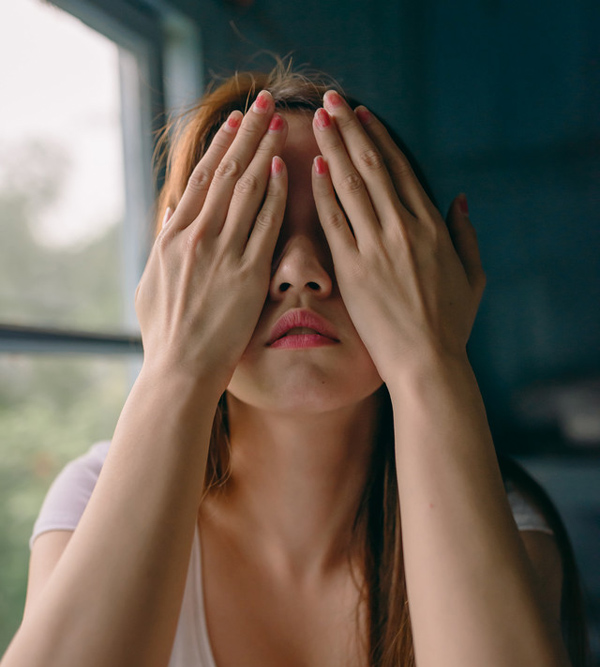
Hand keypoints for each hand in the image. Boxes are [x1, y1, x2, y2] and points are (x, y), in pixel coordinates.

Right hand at [135, 90, 287, 393]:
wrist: (180, 369)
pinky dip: (275, 193)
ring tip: (279, 122)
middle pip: (226, 172)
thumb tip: (172, 213)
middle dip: (247, 133)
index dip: (220, 145)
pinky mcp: (247, 274)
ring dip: (265, 151)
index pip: (200, 179)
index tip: (234, 120)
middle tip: (264, 102)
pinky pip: (264, 224)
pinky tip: (286, 168)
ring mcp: (222, 253)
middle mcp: (196, 237)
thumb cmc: (166, 334)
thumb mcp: (153, 282)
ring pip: (247, 189)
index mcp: (173, 237)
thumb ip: (164, 243)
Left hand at [310, 90, 485, 381]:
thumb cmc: (450, 326)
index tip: (362, 115)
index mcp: (432, 227)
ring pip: (352, 185)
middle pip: (372, 166)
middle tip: (331, 100)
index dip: (379, 139)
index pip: (401, 170)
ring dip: (333, 147)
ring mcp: (378, 247)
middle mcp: (404, 229)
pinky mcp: (354, 269)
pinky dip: (324, 192)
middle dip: (349, 129)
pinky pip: (335, 221)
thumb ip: (466, 235)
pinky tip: (312, 167)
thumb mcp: (472, 276)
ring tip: (318, 120)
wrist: (427, 362)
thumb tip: (460, 201)